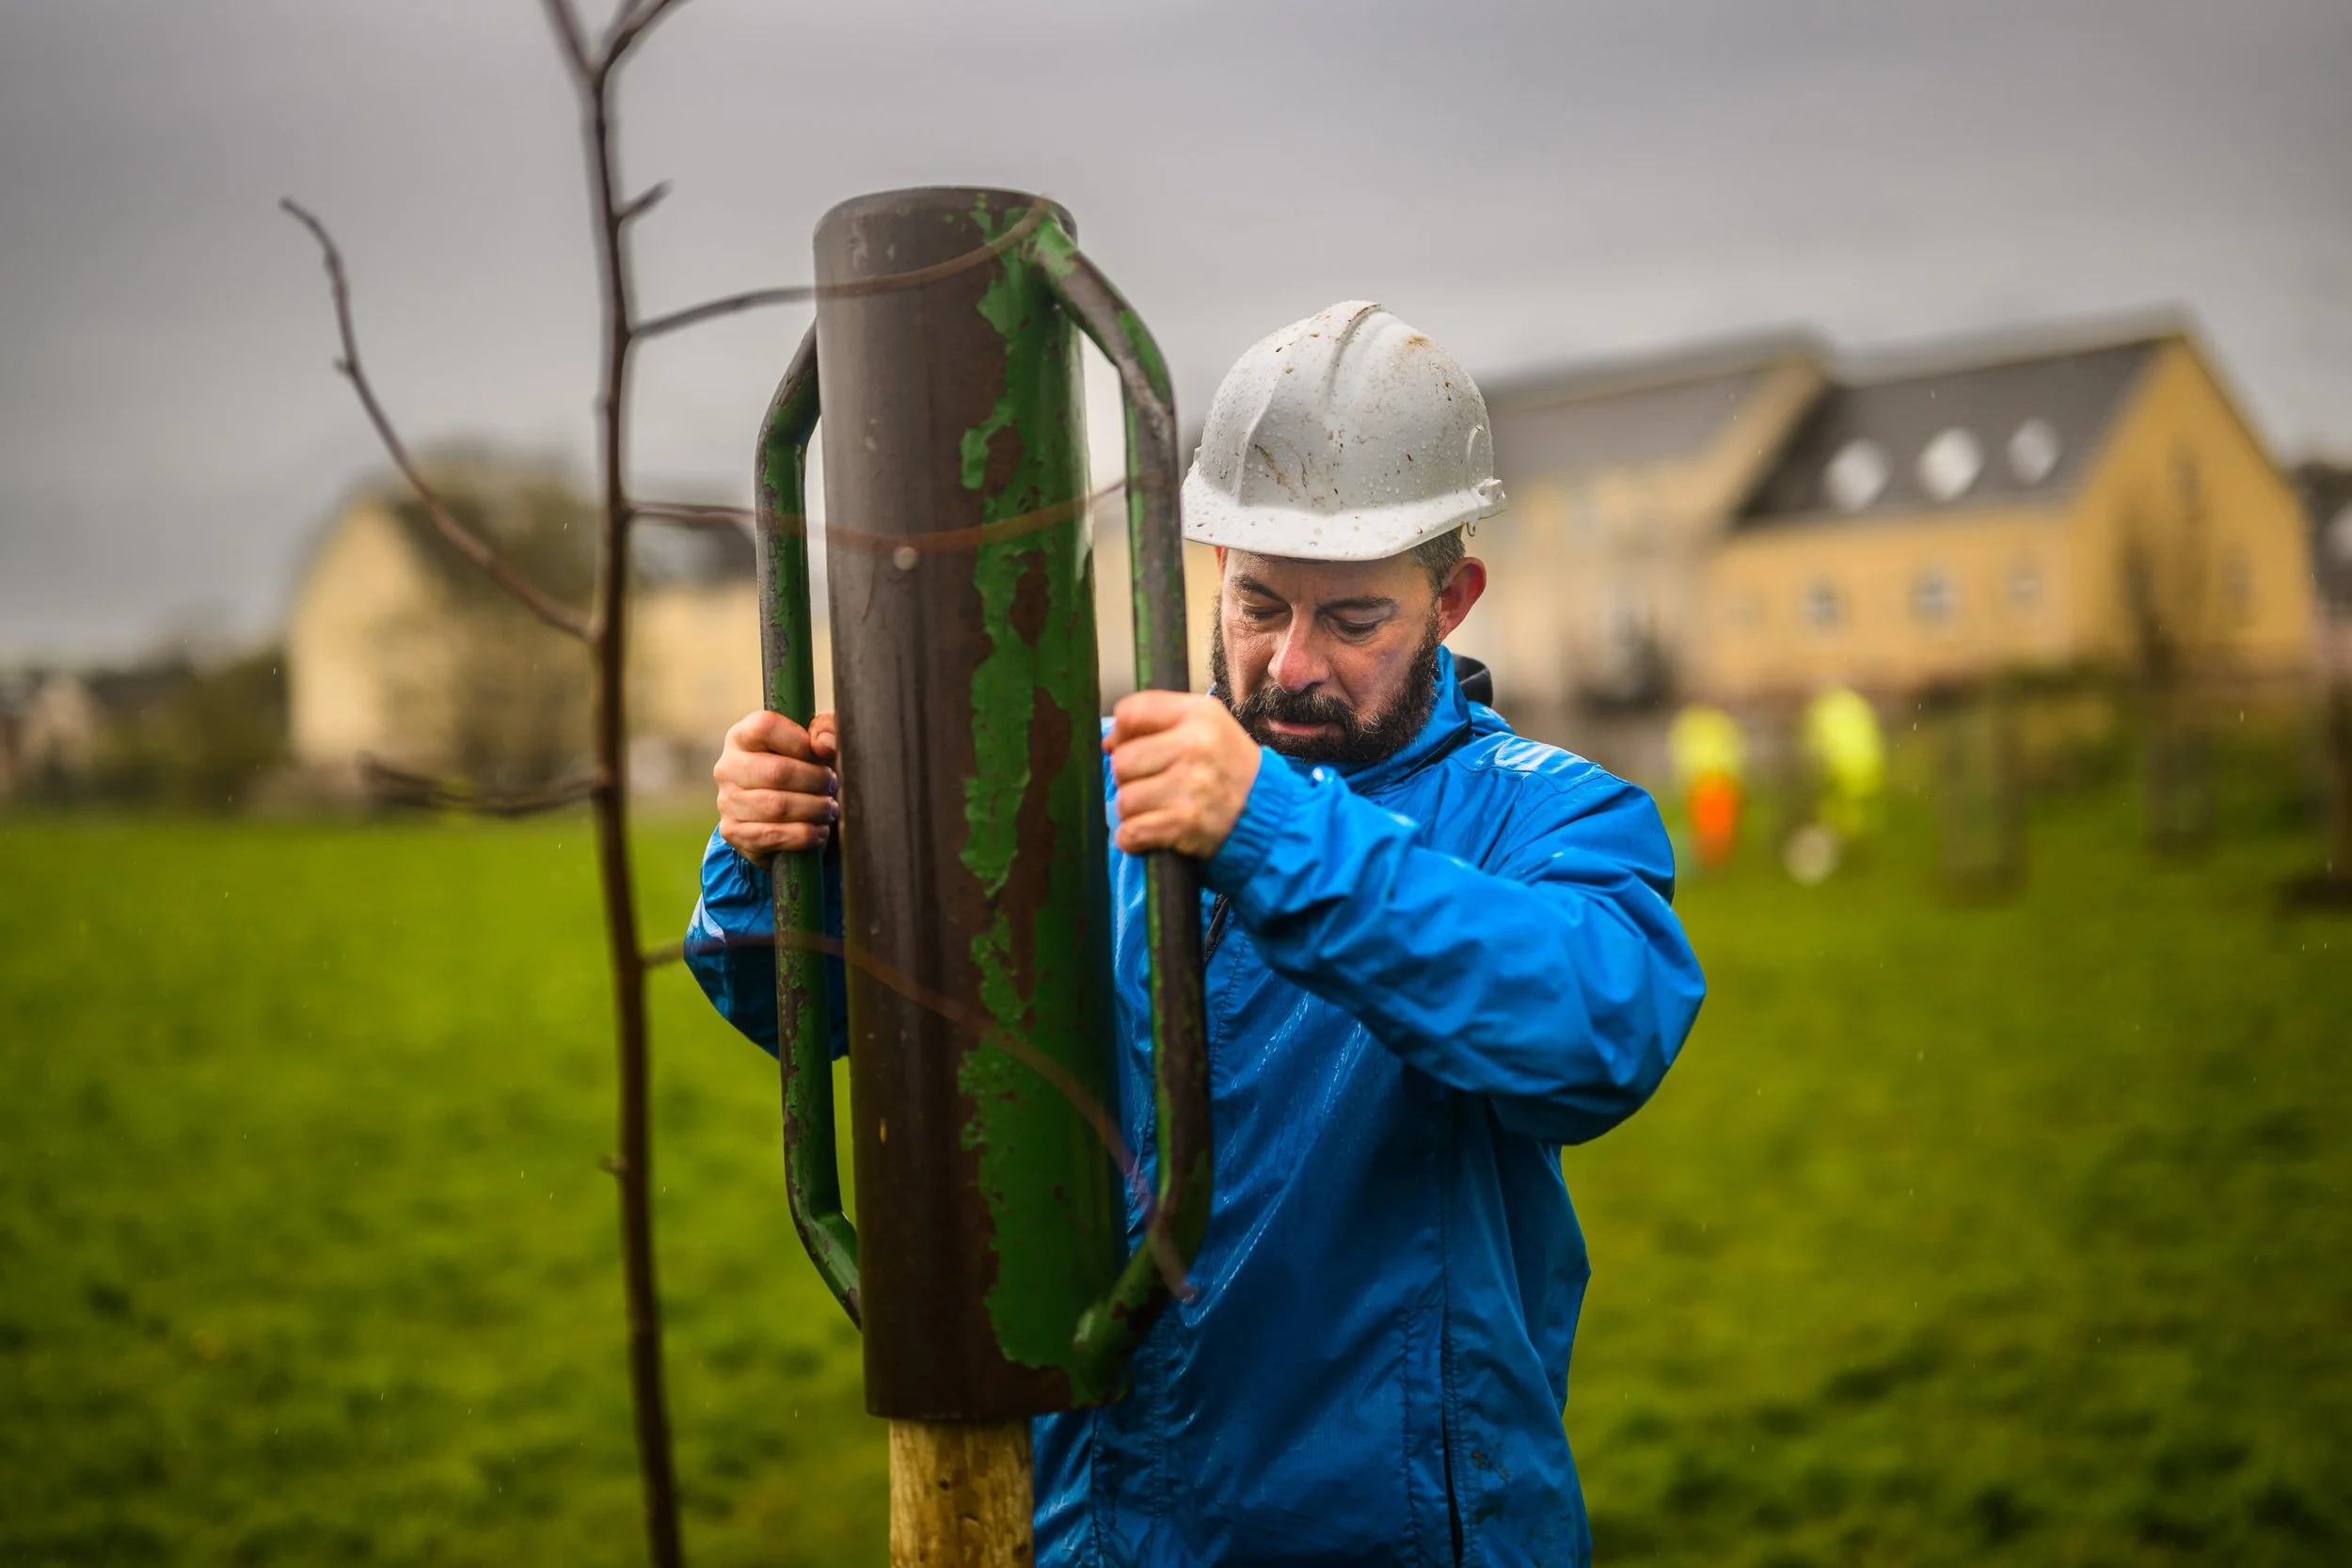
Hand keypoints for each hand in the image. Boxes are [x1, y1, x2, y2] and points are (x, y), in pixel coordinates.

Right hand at [714, 710, 838, 858]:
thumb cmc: (799, 770)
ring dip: (814, 809)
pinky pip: (773, 835)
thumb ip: (826, 730)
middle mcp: (728, 767)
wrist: (779, 816)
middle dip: (816, 781)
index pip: (765, 727)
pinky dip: (804, 835)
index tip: (821, 754)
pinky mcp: (733, 832)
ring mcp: (727, 801)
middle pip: (777, 771)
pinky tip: (818, 830)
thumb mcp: (815, 744)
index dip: (801, 741)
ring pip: (777, 806)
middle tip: (832, 786)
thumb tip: (825, 745)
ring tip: (828, 808)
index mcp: (742, 736)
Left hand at [1104, 692, 1262, 857]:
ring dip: (1133, 811)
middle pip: (1122, 761)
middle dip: (1129, 778)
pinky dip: (1133, 838)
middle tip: (1151, 785)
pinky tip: (1151, 833)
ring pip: (1125, 800)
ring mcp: (1191, 787)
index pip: (1130, 713)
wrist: (1270, 816)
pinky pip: (1131, 832)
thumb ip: (1161, 720)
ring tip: (1158, 809)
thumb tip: (1109, 741)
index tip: (1130, 747)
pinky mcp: (1186, 824)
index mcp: (1199, 715)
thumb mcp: (1209, 727)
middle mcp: (1195, 746)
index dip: (1121, 734)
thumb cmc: (1230, 770)